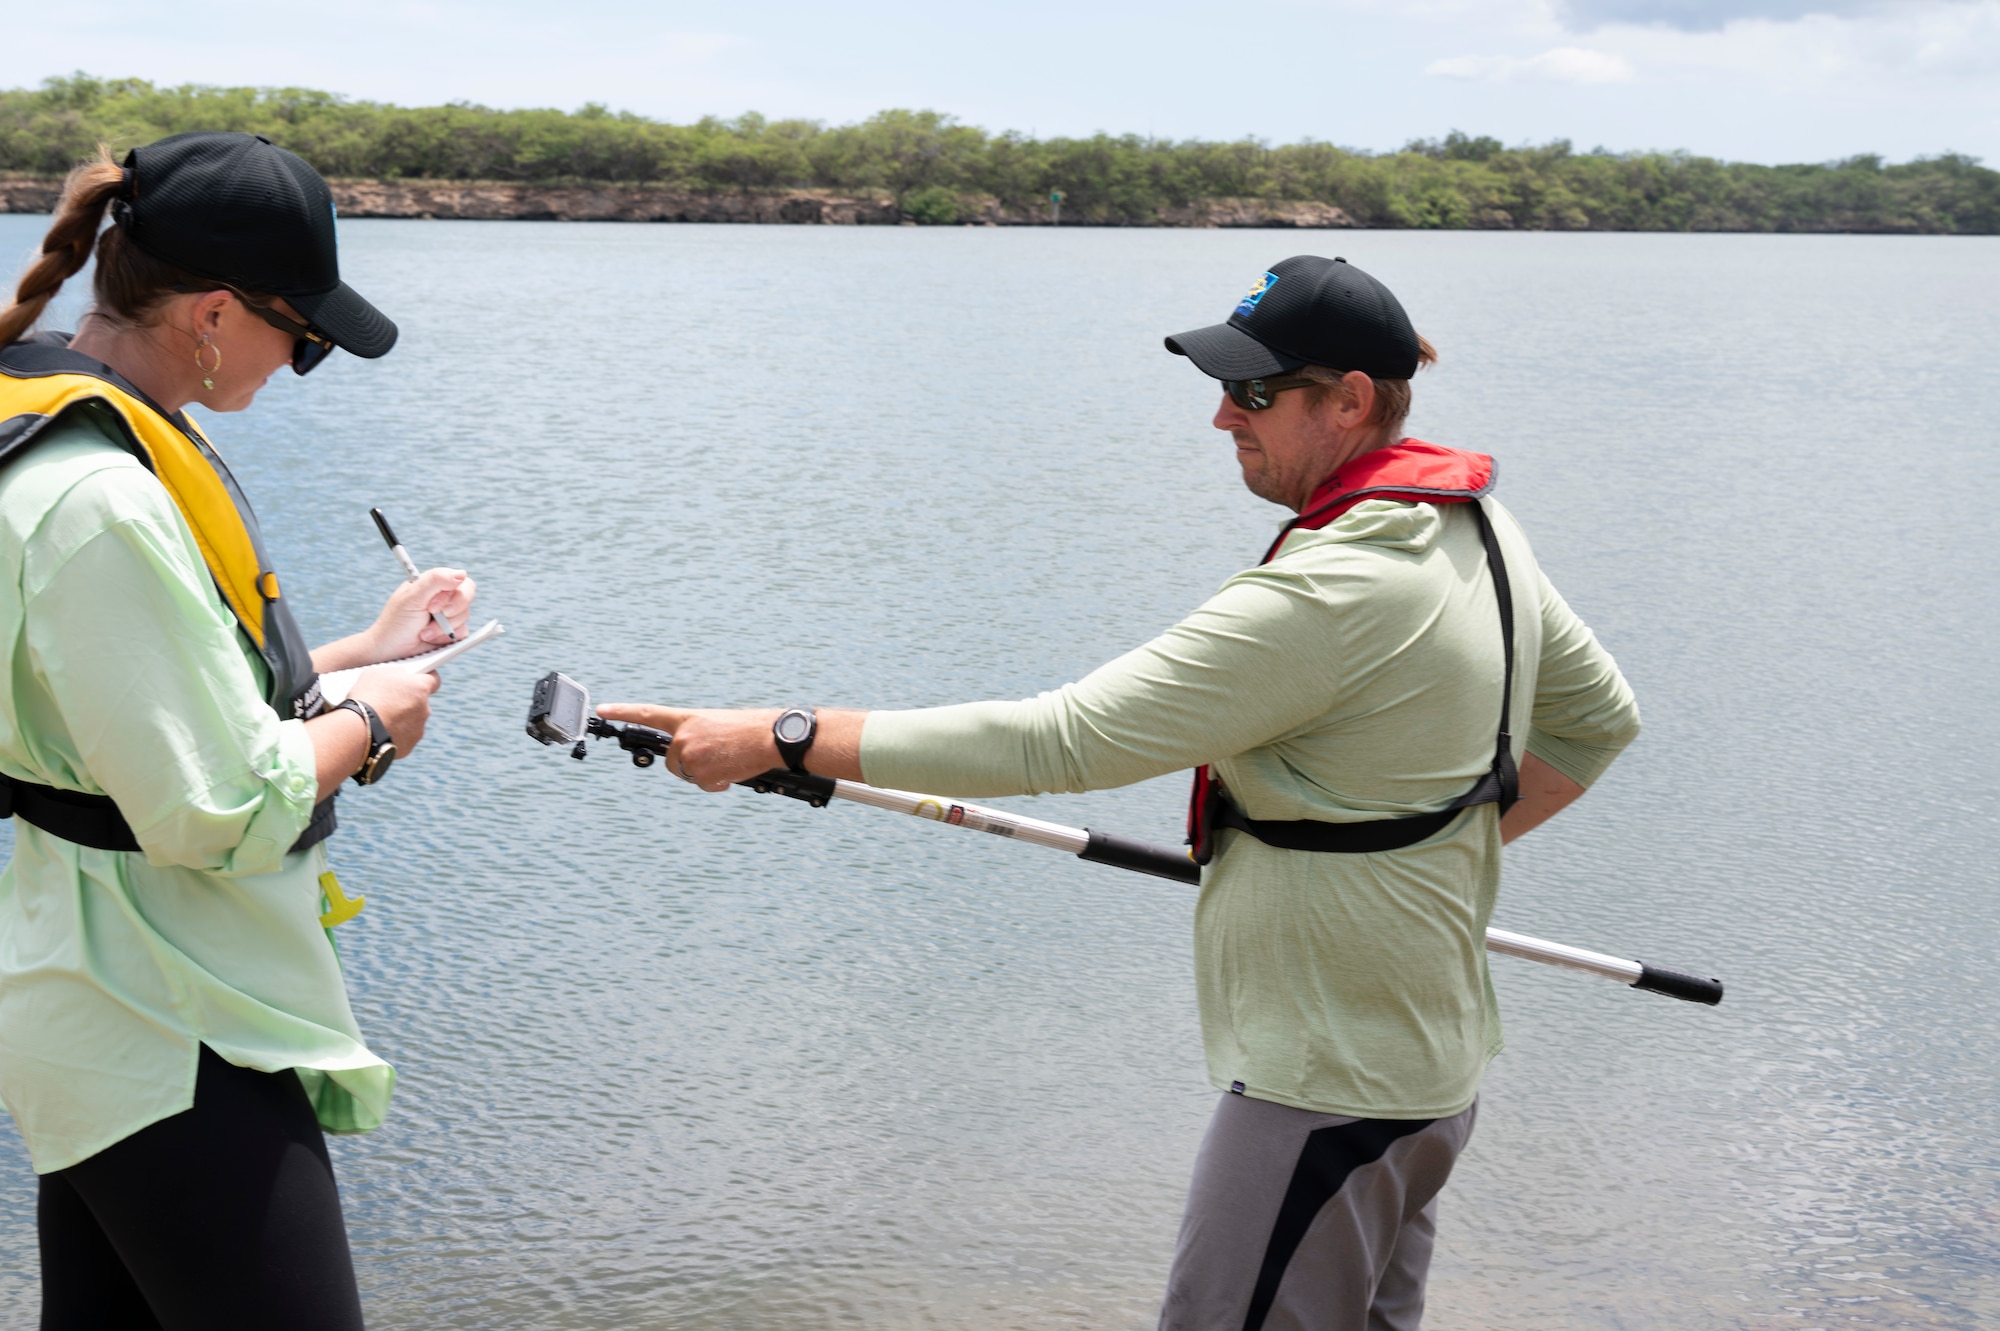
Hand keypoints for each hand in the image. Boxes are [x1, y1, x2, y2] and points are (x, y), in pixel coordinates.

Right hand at [346, 666, 441, 755]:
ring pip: (412, 721)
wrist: (358, 730)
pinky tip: (378, 732)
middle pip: (420, 702)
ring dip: (400, 719)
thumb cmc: (366, 698)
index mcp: (420, 688)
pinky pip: (404, 737)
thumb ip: (394, 674)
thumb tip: (401, 676)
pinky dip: (394, 734)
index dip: (425, 679)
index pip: (433, 680)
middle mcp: (425, 709)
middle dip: (407, 701)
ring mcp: (419, 729)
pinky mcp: (410, 746)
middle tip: (388, 702)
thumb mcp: (376, 674)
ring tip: (379, 719)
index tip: (418, 679)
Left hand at [364, 568, 475, 663]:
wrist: (391, 652)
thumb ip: (435, 580)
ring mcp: (448, 616)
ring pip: (464, 615)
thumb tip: (461, 573)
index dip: (450, 594)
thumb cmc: (396, 623)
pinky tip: (432, 639)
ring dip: (443, 627)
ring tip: (424, 632)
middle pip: (466, 595)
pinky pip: (463, 632)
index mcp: (432, 585)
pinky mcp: (452, 633)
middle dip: (451, 609)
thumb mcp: (413, 596)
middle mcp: (442, 599)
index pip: (458, 580)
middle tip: (432, 615)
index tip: (431, 606)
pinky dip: (446, 637)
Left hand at [593, 704, 781, 791]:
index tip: (603, 709)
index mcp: (688, 718)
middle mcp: (683, 735)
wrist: (770, 737)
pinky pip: (702, 785)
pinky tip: (731, 773)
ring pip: (687, 774)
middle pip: (671, 761)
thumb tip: (691, 756)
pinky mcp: (700, 773)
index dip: (623, 711)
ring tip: (728, 762)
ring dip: (704, 775)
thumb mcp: (717, 723)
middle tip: (714, 761)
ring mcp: (690, 754)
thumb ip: (697, 734)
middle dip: (687, 766)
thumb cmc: (751, 729)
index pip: (648, 713)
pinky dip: (716, 784)